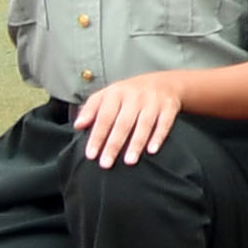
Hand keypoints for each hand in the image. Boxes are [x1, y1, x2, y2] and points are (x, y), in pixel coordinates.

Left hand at [69, 69, 188, 168]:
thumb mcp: (108, 95)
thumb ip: (90, 109)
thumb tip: (78, 125)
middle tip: (106, 164)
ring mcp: (154, 101)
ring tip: (129, 161)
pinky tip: (152, 150)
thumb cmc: (129, 93)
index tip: (91, 155)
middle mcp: (135, 96)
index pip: (104, 117)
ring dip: (136, 144)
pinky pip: (164, 123)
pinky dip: (158, 137)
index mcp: (116, 93)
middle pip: (123, 123)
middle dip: (114, 144)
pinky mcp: (170, 107)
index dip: (97, 136)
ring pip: (144, 124)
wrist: (166, 82)